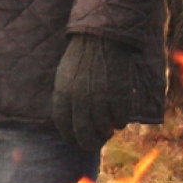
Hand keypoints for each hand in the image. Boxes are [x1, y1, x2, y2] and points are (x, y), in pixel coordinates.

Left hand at [52, 34, 134, 152]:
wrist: (103, 38)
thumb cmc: (83, 56)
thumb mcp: (65, 76)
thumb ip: (67, 97)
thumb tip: (72, 120)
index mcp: (63, 94)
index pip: (63, 125)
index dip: (70, 137)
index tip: (75, 141)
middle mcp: (79, 100)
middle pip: (83, 133)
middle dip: (89, 143)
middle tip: (95, 144)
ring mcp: (99, 98)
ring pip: (102, 128)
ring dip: (105, 134)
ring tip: (108, 132)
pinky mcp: (118, 94)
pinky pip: (120, 118)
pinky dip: (120, 123)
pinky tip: (119, 121)